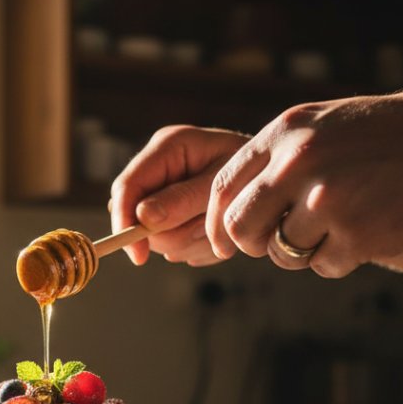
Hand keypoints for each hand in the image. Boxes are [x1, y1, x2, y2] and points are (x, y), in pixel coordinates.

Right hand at [110, 126, 248, 266]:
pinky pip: (172, 244)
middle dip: (171, 234)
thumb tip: (144, 216)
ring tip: (219, 230)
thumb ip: (185, 199)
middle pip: (138, 217)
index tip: (139, 256)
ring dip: (189, 242)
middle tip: (207, 231)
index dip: (125, 222)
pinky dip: (195, 246)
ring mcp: (164, 192)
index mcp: (168, 147)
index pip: (127, 186)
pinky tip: (215, 234)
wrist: (277, 181)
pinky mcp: (171, 213)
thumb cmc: (255, 173)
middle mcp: (160, 167)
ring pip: (156, 236)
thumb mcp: (224, 184)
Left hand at [207, 92, 402, 277]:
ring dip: (304, 252)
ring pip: (282, 253)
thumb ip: (279, 157)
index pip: (222, 187)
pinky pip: (323, 266)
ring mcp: (326, 200)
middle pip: (241, 227)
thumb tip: (232, 205)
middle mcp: (297, 163)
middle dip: (253, 244)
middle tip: (277, 245)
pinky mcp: (357, 235)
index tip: (223, 243)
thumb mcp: (327, 124)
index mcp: (284, 132)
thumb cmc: (395, 136)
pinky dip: (339, 260)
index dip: (217, 222)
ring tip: (341, 226)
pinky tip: (368, 233)